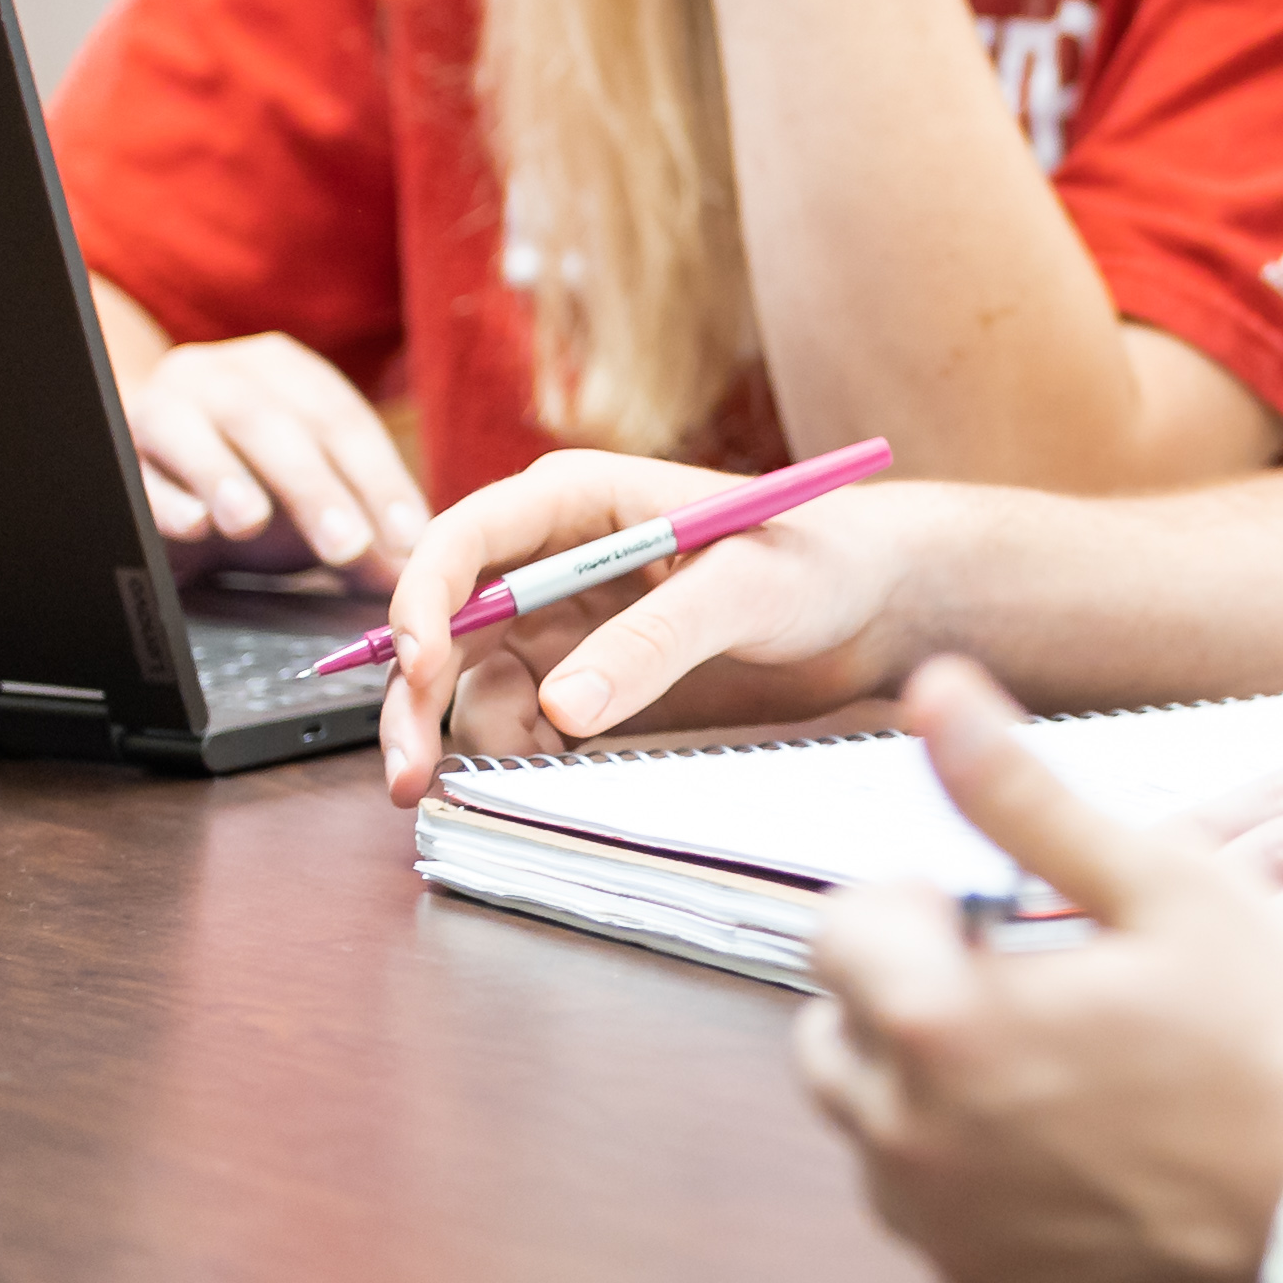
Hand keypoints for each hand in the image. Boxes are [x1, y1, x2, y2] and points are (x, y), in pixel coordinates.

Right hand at [124, 331, 424, 585]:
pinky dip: (161, 496)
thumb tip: (409, 580)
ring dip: (226, 476)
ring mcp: (159, 403)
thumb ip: (358, 532)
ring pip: (193, 429)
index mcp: (283, 371)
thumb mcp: (304, 501)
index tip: (407, 538)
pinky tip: (189, 525)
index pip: (340, 419)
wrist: (143, 464)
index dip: (378, 478)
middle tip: (348, 547)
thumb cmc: (243, 479)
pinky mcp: (110, 446)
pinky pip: (132, 468)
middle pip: (273, 424)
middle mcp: (220, 374)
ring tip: (252, 523)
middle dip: (315, 488)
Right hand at [375, 449, 923, 802]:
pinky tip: (537, 772)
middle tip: (409, 773)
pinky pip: (520, 715)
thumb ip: (656, 641)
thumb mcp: (745, 589)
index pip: (468, 535)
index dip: (424, 596)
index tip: (417, 666)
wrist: (874, 607)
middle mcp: (556, 556)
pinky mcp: (589, 675)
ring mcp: (567, 619)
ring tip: (470, 784)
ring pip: (471, 677)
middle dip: (415, 692)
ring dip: (455, 732)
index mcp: (582, 498)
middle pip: (447, 618)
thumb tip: (562, 707)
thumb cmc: (822, 561)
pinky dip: (512, 749)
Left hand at [800, 659, 1282, 1282]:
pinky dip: (992, 1189)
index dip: (918, 899)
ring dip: (941, 1095)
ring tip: (1075, 1070)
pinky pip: (949, 1228)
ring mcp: (951, 1240)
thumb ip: (1024, 795)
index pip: (838, 932)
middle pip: (836, 1040)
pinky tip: (1093, 1156)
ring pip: (885, 1141)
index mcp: (943, 1025)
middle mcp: (915, 1146)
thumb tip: (936, 694)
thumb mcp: (1167, 884)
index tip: (993, 906)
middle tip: (1030, 983)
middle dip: (907, 996)